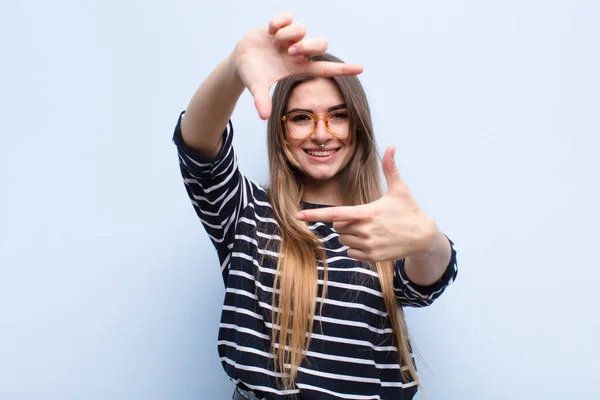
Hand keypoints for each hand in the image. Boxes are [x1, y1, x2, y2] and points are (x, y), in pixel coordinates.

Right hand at [232, 12, 362, 119]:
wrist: (240, 60)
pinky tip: (269, 31)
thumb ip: (261, 100)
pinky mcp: (280, 25)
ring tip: (274, 43)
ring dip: (288, 35)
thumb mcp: (256, 88)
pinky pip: (287, 17)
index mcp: (298, 68)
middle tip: (289, 52)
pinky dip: (278, 22)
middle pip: (320, 44)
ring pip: (302, 29)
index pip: (325, 68)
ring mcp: (290, 38)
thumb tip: (263, 116)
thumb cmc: (253, 76)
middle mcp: (298, 52)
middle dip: (307, 46)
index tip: (361, 69)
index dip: (343, 69)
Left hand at [296, 146, 438, 261]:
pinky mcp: (372, 257)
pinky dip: (356, 248)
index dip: (315, 215)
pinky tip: (372, 241)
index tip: (298, 216)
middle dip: (345, 222)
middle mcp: (365, 230)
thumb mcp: (400, 189)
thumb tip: (391, 146)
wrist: (423, 237)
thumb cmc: (409, 210)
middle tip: (364, 218)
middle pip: (338, 227)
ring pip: (343, 240)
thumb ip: (391, 168)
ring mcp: (368, 245)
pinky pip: (351, 252)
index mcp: (367, 212)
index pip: (335, 214)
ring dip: (350, 235)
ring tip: (370, 229)